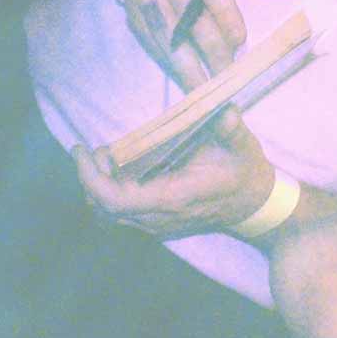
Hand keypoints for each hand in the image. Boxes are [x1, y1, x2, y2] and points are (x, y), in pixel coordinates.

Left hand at [74, 106, 275, 237]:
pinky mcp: (156, 223)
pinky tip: (121, 169)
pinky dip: (110, 194)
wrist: (254, 205)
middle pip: (102, 209)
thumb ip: (230, 129)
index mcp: (172, 198)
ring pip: (108, 215)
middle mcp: (158, 218)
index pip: (114, 199)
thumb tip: (225, 112)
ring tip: (107, 157)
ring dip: (98, 187)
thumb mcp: (242, 146)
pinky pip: (119, 215)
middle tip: (96, 150)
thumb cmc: (245, 172)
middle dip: (90, 178)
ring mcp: (156, 225)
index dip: (90, 177)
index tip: (82, 150)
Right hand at [124, 0, 299, 88]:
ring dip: (191, 68)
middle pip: (189, 17)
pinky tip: (192, 88)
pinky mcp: (135, 16)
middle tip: (231, 76)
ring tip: (211, 94)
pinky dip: (174, 68)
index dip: (225, 11)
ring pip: (169, 38)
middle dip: (212, 49)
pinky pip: (155, 47)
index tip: (240, 40)